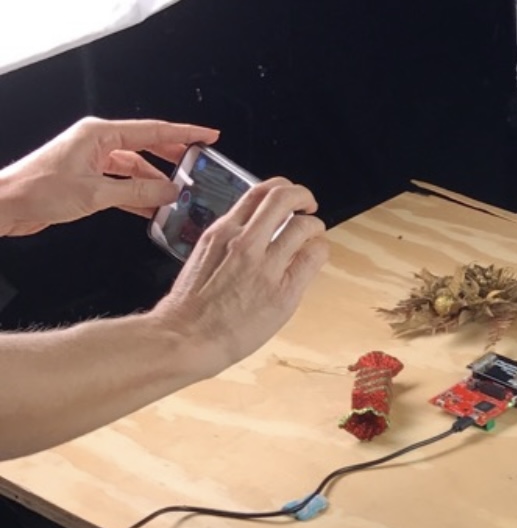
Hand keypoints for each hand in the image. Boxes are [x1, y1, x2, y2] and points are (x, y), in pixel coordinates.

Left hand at [0, 116, 218, 235]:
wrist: (5, 205)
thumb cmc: (36, 190)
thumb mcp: (95, 193)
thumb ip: (137, 193)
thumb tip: (170, 191)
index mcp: (98, 134)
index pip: (152, 130)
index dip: (184, 133)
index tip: (207, 135)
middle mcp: (96, 143)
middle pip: (147, 146)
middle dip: (174, 157)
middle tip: (200, 164)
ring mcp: (92, 161)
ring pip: (136, 168)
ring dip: (155, 184)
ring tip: (176, 197)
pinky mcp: (87, 179)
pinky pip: (123, 184)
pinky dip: (139, 196)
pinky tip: (152, 208)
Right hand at [151, 178, 329, 376]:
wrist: (185, 338)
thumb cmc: (189, 307)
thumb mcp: (204, 257)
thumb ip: (230, 241)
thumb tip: (255, 234)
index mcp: (222, 231)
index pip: (258, 192)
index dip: (281, 189)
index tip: (288, 199)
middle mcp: (244, 242)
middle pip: (284, 197)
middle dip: (303, 195)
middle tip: (309, 205)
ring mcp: (265, 265)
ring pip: (304, 226)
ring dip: (315, 226)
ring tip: (315, 236)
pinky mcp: (283, 291)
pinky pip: (313, 257)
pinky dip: (320, 251)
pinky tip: (316, 257)